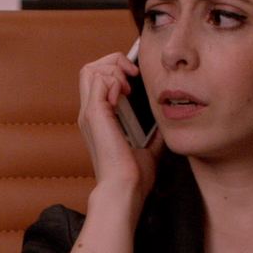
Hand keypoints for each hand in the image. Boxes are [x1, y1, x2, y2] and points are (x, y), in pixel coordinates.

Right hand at [78, 52, 163, 219]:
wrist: (125, 190)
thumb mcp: (148, 150)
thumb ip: (152, 136)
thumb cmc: (133, 177)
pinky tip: (126, 91)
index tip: (135, 77)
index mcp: (99, 119)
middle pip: (89, 69)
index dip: (114, 70)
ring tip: (129, 83)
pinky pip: (98, 80)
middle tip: (133, 74)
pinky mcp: (95, 114)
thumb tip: (163, 126)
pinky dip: (113, 78)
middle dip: (113, 62)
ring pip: (91, 69)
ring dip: (113, 68)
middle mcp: (90, 113)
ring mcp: (90, 113)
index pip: (96, 80)